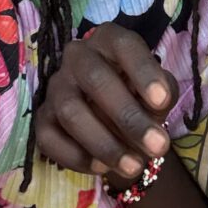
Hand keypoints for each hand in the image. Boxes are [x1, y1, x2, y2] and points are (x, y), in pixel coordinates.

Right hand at [34, 23, 176, 177]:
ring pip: (71, 111)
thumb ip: (165, 92)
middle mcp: (77, 56)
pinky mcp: (42, 118)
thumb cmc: (140, 95)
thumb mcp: (160, 89)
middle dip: (128, 116)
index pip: (123, 45)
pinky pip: (51, 138)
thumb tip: (159, 103)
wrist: (117, 120)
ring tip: (134, 166)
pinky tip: (102, 168)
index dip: (143, 71)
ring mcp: (56, 86)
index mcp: (108, 40)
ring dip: (104, 143)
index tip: (162, 101)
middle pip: (96, 79)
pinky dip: (77, 157)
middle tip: (157, 146)